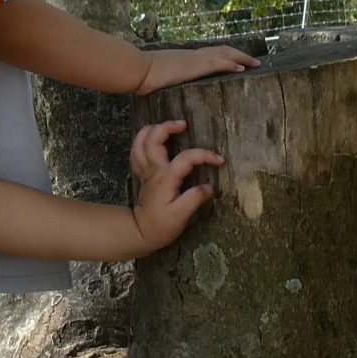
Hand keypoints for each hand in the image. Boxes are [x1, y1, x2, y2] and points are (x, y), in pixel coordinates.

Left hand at [128, 119, 223, 250]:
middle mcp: (153, 170)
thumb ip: (195, 199)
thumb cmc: (161, 225)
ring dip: (152, 129)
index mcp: (165, 179)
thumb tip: (209, 187)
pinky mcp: (143, 174)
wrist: (141, 232)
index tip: (219, 160)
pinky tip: (152, 137)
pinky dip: (142, 140)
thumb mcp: (181, 216)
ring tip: (167, 126)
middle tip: (184, 125)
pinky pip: (137, 151)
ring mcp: (146, 171)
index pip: (186, 158)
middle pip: (153, 139)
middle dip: (167, 127)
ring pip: (140, 142)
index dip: (204, 155)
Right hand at [134, 43, 258, 93]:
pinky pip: (218, 63)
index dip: (227, 56)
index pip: (212, 53)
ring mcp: (196, 59)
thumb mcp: (161, 80)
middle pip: (223, 50)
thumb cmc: (145, 77)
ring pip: (225, 54)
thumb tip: (165, 94)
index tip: (237, 61)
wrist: (139, 70)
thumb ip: (168, 84)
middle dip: (240, 55)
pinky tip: (242, 69)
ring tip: (255, 64)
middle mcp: (194, 55)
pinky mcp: (195, 66)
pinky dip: (231, 64)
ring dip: (241, 58)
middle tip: (255, 62)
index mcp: (188, 58)